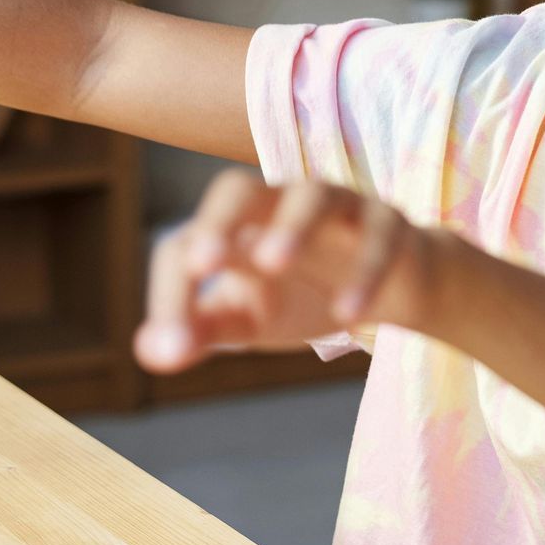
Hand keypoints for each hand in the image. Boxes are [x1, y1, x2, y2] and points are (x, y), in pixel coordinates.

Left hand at [135, 169, 454, 372]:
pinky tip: (351, 315)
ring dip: (291, 226)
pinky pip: (377, 236)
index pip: (187, 246)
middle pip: (238, 190)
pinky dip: (363, 271)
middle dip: (218, 222)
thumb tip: (151, 355)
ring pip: (313, 197)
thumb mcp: (250, 319)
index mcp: (235, 228)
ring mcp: (338, 207)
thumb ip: (202, 331)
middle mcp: (279, 205)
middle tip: (202, 265)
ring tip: (272, 265)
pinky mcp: (389, 224)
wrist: (393, 290)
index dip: (173, 294)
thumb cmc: (305, 295)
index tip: (173, 346)